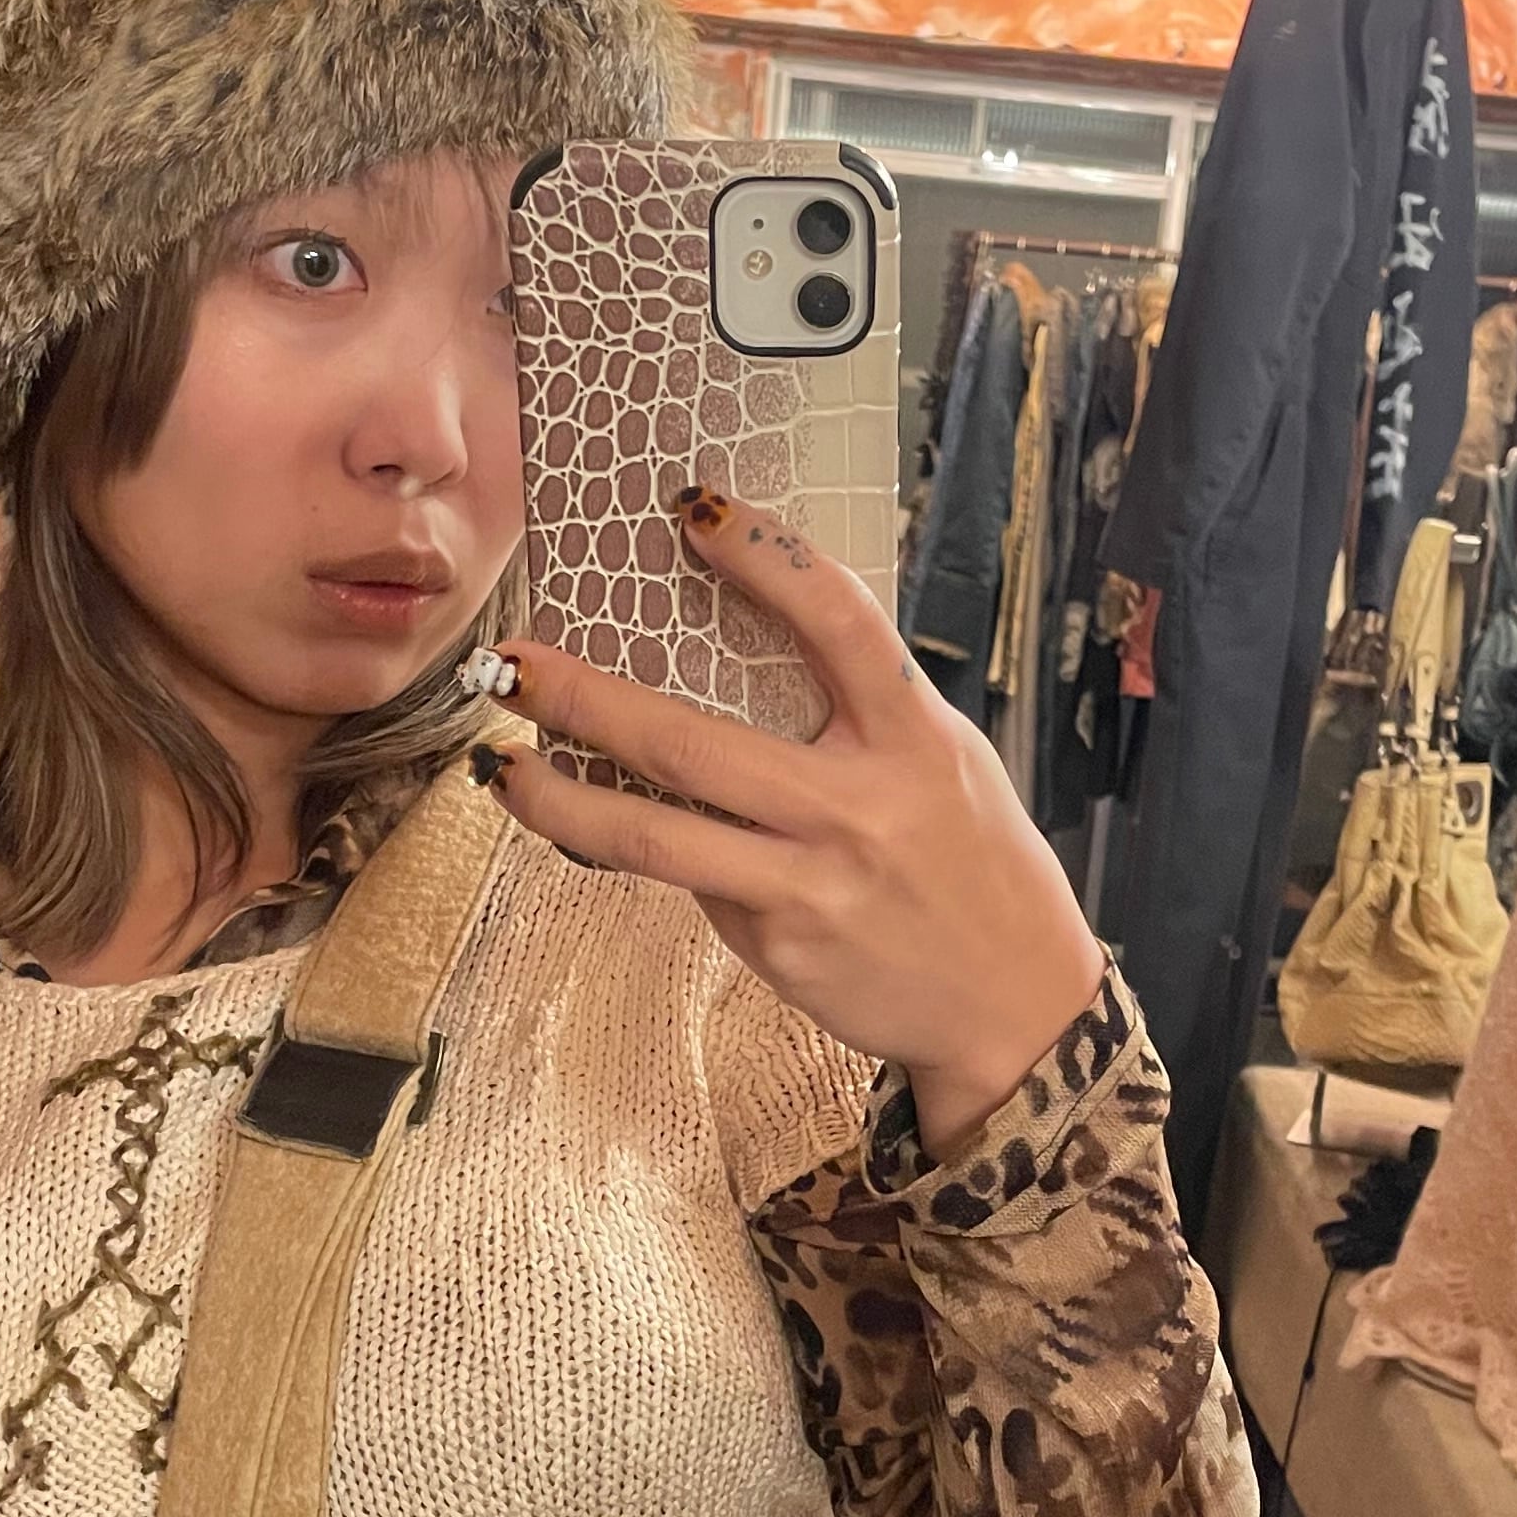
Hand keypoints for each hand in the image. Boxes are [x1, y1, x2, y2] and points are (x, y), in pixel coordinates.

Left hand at [490, 490, 1107, 1161]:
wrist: (1013, 1007)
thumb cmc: (974, 863)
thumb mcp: (944, 761)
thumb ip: (863, 709)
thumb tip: (749, 642)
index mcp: (913, 737)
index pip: (837, 623)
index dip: (763, 557)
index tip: (690, 510)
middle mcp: (857, 807)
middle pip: (689, 742)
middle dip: (582, 699)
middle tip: (512, 663)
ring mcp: (809, 883)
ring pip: (653, 837)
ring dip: (559, 800)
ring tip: (503, 769)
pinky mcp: (779, 945)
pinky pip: (693, 884)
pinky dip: (650, 853)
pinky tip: (617, 834)